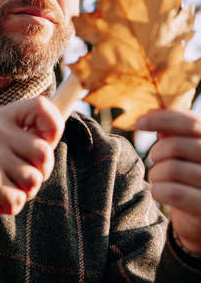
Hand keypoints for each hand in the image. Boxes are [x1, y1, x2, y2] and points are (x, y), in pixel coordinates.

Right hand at [0, 96, 63, 223]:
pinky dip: (11, 206)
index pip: (42, 106)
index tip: (48, 142)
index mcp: (0, 116)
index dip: (54, 124)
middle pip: (45, 152)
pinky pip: (18, 198)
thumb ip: (20, 134)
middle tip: (23, 179)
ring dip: (25, 192)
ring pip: (34, 178)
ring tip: (7, 189)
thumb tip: (56, 133)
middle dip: (41, 172)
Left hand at [137, 109, 200, 253]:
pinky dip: (158, 191)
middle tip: (155, 160)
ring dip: (156, 174)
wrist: (199, 217)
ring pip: (171, 169)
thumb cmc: (188, 175)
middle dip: (157, 152)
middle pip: (177, 145)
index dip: (162, 119)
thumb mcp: (183, 150)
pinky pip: (173, 193)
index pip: (190, 122)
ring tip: (158, 178)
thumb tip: (149, 115)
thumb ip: (171, 132)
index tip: (139, 122)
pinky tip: (159, 192)